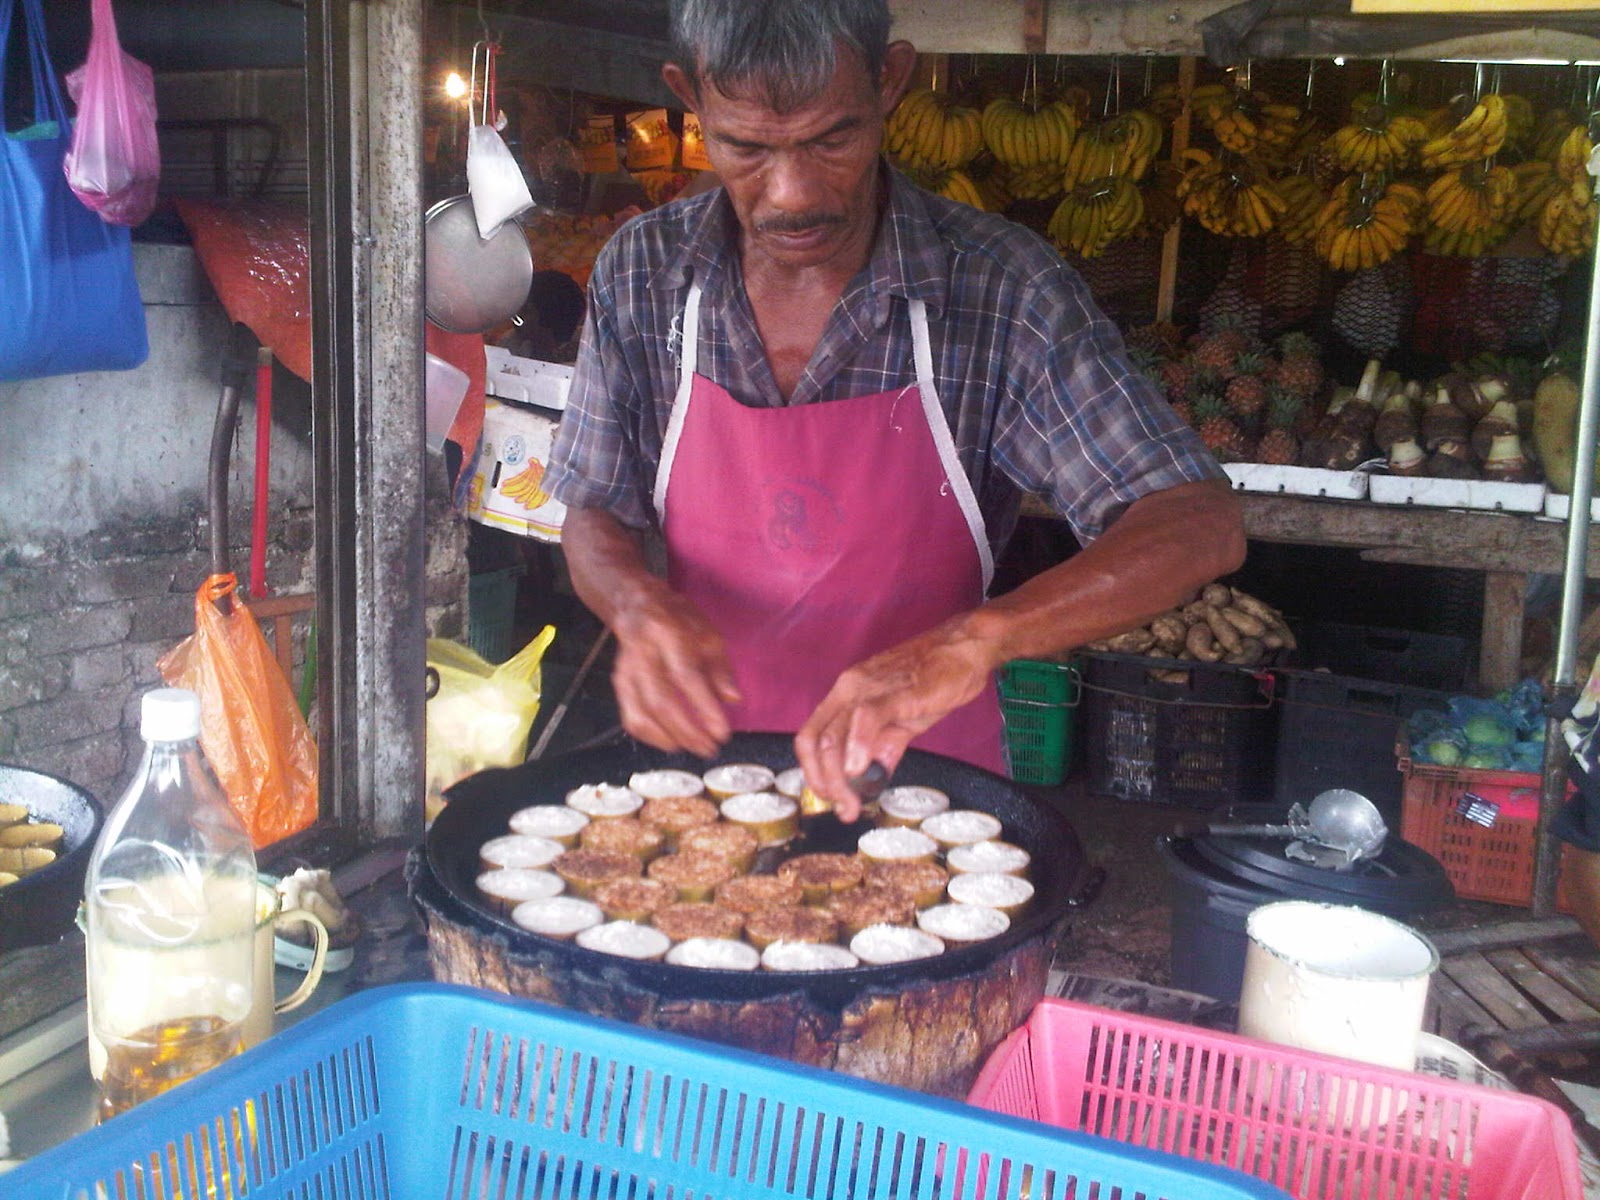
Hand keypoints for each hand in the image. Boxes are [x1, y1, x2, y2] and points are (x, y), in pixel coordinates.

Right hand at [609, 581, 740, 758]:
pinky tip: (671, 742)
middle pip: (661, 701)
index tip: (721, 732)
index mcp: (669, 635)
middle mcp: (643, 654)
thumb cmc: (678, 619)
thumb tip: (733, 701)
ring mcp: (626, 671)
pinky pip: (630, 718)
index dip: (704, 708)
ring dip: (669, 738)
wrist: (636, 606)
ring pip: (641, 714)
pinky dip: (651, 736)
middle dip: (687, 731)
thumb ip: (720, 668)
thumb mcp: (707, 633)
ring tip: (694, 747)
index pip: (686, 677)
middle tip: (709, 748)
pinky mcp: (619, 685)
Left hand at [795, 621, 995, 821]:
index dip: (813, 772)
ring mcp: (870, 688)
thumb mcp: (903, 718)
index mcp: (847, 694)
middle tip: (844, 808)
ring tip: (852, 802)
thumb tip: (870, 779)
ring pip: (834, 736)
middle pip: (817, 742)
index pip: (812, 737)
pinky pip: (866, 717)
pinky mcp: (896, 692)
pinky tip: (861, 771)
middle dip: (825, 784)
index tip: (831, 797)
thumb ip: (885, 748)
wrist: (967, 647)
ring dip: (838, 778)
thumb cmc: (937, 677)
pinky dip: (857, 748)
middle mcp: (850, 688)